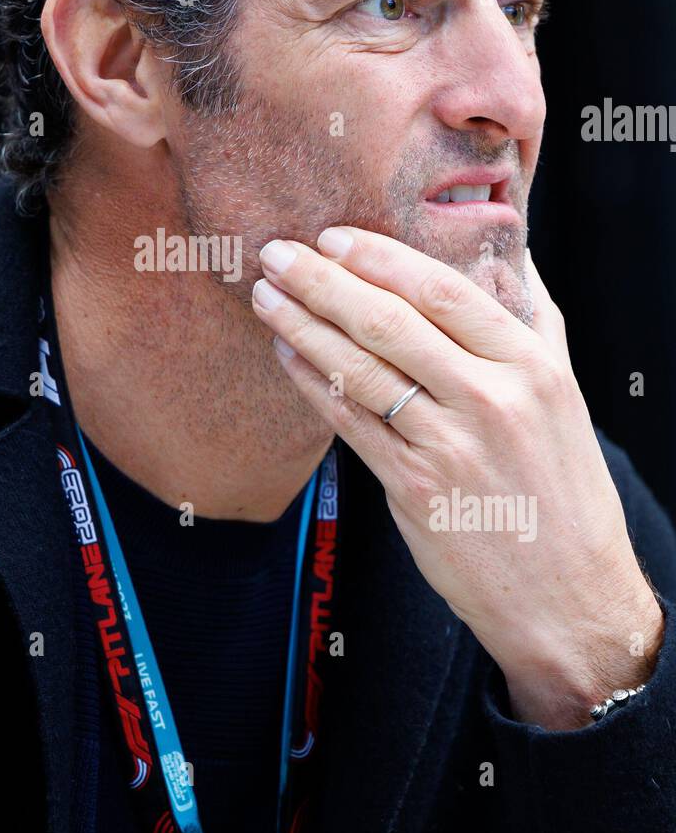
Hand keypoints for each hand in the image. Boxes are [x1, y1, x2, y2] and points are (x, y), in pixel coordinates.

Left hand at [252, 227, 662, 729]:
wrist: (566, 596)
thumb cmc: (562, 490)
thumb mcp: (565, 395)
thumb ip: (535, 322)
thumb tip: (511, 254)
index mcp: (531, 367)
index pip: (444, 292)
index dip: (382, 259)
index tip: (336, 237)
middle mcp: (492, 401)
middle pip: (392, 324)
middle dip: (324, 282)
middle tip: (278, 254)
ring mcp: (450, 447)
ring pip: (361, 371)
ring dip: (303, 327)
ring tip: (266, 296)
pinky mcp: (414, 489)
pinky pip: (350, 424)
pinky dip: (313, 383)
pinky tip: (287, 354)